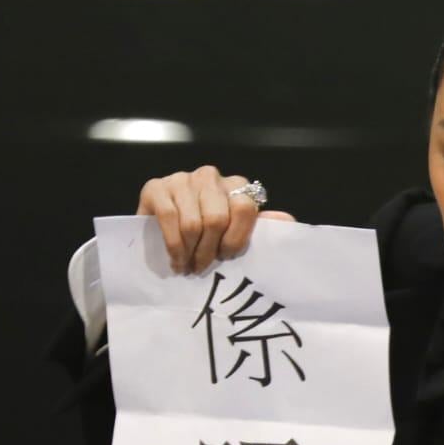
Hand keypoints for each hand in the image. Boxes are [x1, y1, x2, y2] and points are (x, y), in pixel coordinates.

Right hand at [135, 165, 294, 274]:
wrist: (161, 224)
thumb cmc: (206, 232)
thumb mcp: (236, 229)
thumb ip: (262, 226)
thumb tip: (287, 220)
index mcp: (235, 185)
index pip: (245, 209)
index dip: (236, 239)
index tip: (227, 257)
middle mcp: (210, 176)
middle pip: (217, 219)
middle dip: (210, 251)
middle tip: (203, 268)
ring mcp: (182, 179)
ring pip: (193, 222)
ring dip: (190, 252)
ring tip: (188, 266)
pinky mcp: (156, 187)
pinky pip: (169, 218)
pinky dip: (173, 245)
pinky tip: (176, 259)